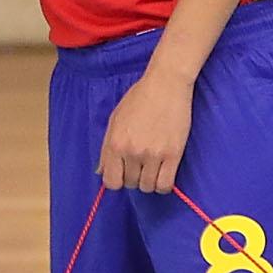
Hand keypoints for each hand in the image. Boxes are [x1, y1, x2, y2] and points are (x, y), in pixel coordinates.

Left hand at [97, 68, 193, 194]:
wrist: (165, 85)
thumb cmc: (139, 99)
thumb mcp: (115, 120)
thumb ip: (106, 148)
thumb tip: (100, 172)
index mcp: (114, 143)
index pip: (110, 181)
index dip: (116, 180)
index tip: (123, 173)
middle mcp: (131, 152)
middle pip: (129, 184)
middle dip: (134, 177)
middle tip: (140, 165)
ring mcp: (152, 155)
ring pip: (147, 187)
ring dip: (149, 181)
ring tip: (152, 168)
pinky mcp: (173, 155)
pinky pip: (165, 185)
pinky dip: (163, 185)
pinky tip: (163, 174)